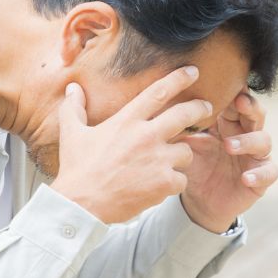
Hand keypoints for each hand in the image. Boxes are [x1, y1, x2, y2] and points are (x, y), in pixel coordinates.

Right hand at [51, 66, 212, 224]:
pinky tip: (160, 186)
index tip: (192, 72)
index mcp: (126, 120)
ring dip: (180, 155)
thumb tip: (72, 88)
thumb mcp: (71, 134)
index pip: (158, 92)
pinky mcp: (164, 182)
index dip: (179, 79)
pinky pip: (182, 179)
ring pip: (186, 150)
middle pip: (185, 114)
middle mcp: (146, 135)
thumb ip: (73, 108)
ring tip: (168, 162)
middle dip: (200, 108)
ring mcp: (158, 159)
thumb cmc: (77, 169)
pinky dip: (173, 183)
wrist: (82, 204)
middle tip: (206, 108)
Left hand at [176, 89, 277, 231]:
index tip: (230, 84)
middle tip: (240, 102)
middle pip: (256, 115)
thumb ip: (181, 128)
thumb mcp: (186, 146)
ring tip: (229, 146)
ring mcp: (255, 156)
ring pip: (263, 141)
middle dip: (250, 107)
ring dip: (248, 141)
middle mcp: (246, 135)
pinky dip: (259, 174)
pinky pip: (269, 173)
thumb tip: (163, 107)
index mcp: (228, 124)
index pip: (236, 103)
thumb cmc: (194, 166)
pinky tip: (246, 177)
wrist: (199, 201)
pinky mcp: (261, 179)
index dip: (236, 93)